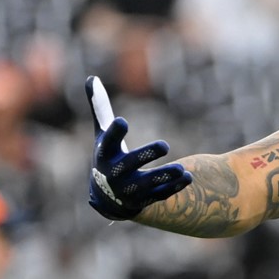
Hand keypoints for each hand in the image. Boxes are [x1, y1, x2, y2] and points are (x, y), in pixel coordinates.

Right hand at [86, 76, 191, 220]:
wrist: (107, 196)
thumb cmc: (107, 157)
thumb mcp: (102, 135)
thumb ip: (100, 109)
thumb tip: (91, 78)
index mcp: (104, 154)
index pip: (107, 142)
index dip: (114, 133)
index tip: (123, 122)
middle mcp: (114, 174)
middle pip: (129, 165)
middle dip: (146, 155)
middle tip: (165, 145)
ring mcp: (128, 190)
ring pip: (147, 184)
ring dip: (165, 176)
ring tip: (182, 169)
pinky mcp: (143, 201)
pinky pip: (159, 196)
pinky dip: (173, 188)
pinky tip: (187, 177)